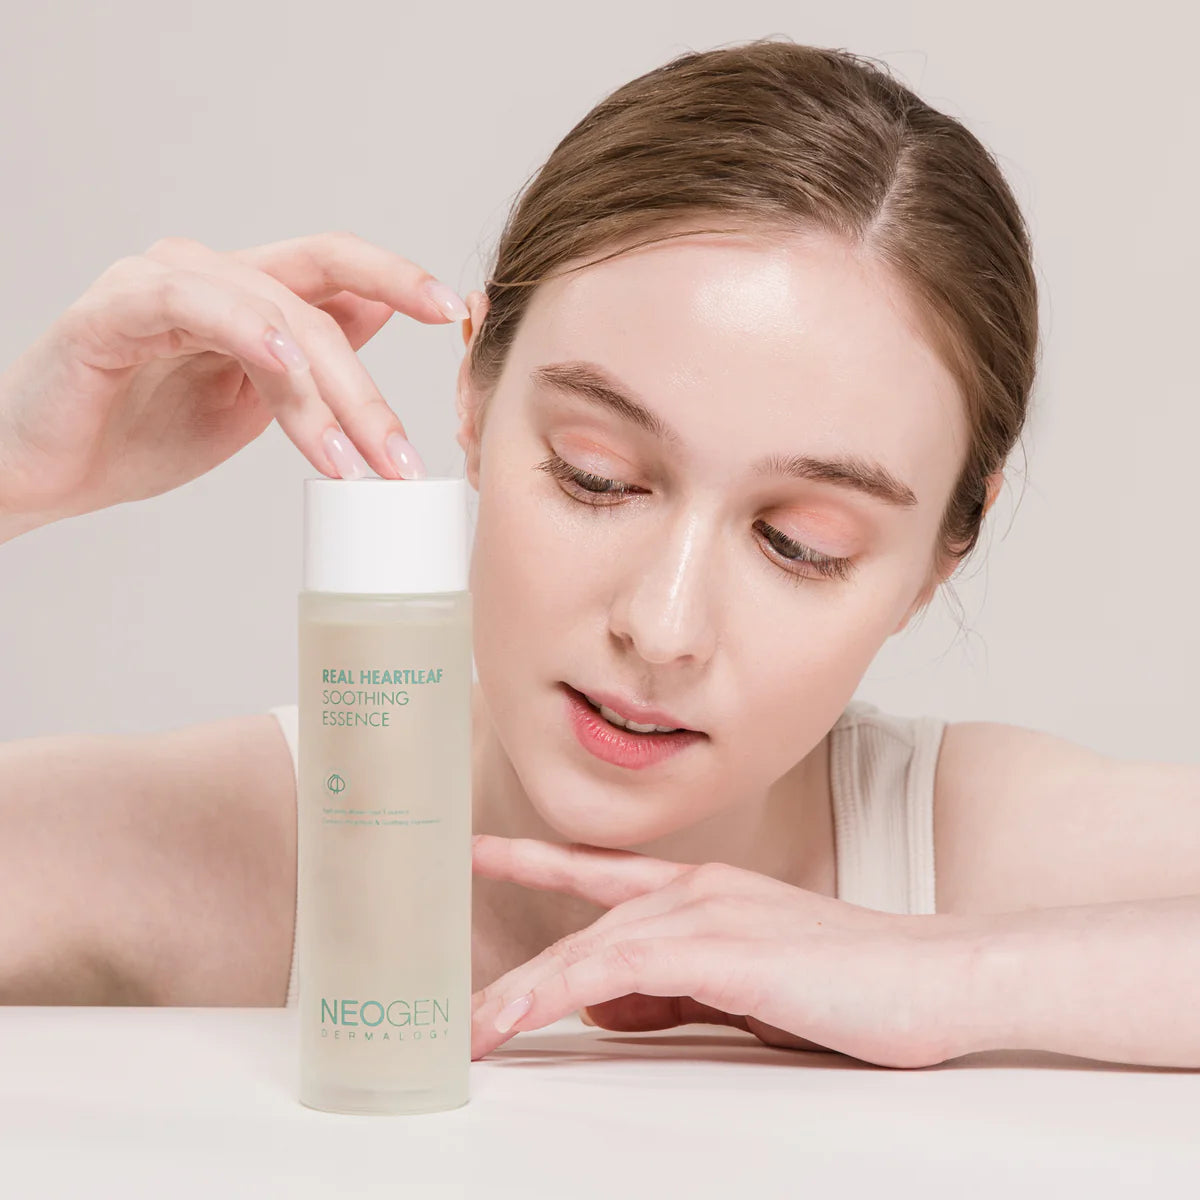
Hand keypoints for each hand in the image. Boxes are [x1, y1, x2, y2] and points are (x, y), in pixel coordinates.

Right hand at [0, 231, 468, 537]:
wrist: (49, 472)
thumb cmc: (141, 435)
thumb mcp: (252, 404)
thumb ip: (308, 361)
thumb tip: (380, 320)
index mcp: (248, 295)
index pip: (338, 270)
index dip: (399, 281)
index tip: (455, 311)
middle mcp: (210, 276)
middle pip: (319, 302)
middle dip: (371, 391)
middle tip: (402, 459)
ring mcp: (160, 284)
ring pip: (274, 315)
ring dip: (324, 393)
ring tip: (353, 462)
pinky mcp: (114, 310)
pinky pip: (192, 304)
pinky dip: (247, 332)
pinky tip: (286, 369)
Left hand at [470, 835, 973, 1067]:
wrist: (935, 979)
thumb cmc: (852, 987)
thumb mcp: (744, 989)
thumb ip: (676, 990)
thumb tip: (605, 1005)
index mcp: (704, 891)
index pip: (601, 874)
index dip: (536, 860)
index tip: (482, 852)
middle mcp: (696, 889)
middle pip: (586, 928)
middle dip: (523, 974)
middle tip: (466, 1016)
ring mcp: (707, 911)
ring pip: (591, 947)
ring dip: (527, 993)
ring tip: (477, 1032)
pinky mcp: (720, 946)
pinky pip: (616, 968)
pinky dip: (560, 992)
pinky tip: (521, 1020)